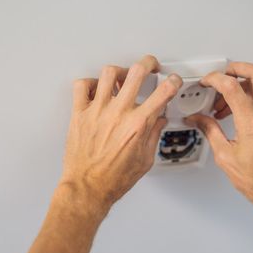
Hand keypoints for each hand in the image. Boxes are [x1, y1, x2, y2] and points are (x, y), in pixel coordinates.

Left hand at [60, 55, 181, 218]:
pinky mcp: (79, 114)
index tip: (173, 81)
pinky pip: (82, 85)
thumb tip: (159, 121)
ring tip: (123, 78)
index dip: (172, 82)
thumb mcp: (145, 160)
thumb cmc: (113, 179)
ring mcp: (97, 111)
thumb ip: (154, 135)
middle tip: (150, 66)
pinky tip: (97, 90)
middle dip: (148, 64)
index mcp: (138, 125)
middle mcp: (118, 114)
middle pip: (137, 72)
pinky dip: (91, 83)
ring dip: (120, 72)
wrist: (88, 188)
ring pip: (109, 73)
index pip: (163, 93)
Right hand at [185, 62, 252, 226]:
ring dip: (238, 87)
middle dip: (235, 68)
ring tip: (220, 104)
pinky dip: (245, 99)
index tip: (205, 82)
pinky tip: (232, 114)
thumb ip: (210, 132)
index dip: (215, 79)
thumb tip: (198, 119)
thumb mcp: (225, 157)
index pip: (233, 86)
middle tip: (219, 76)